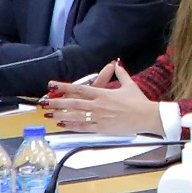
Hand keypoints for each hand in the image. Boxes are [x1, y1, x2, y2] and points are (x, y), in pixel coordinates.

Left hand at [41, 61, 160, 133]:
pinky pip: (84, 127)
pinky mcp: (102, 128)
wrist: (147, 117)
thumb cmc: (139, 101)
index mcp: (103, 93)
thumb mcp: (129, 84)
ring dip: (61, 114)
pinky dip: (72, 126)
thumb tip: (116, 63)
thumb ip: (120, 73)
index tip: (52, 85)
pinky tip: (63, 124)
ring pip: (76, 116)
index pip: (79, 88)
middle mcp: (98, 105)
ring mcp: (99, 117)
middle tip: (44, 102)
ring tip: (48, 114)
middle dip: (57, 102)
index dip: (64, 87)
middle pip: (73, 103)